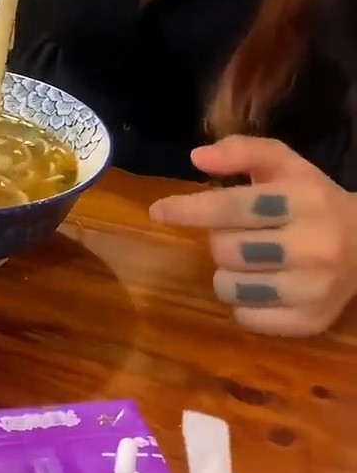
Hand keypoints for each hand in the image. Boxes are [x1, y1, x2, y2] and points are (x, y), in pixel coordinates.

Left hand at [150, 135, 356, 336]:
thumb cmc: (314, 198)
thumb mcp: (284, 164)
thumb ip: (241, 151)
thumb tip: (196, 158)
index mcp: (303, 200)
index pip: (233, 206)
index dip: (190, 209)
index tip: (158, 211)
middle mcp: (312, 246)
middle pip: (226, 250)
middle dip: (219, 240)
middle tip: (237, 234)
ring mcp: (313, 289)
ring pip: (231, 288)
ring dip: (226, 273)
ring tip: (247, 261)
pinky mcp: (311, 322)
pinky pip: (247, 318)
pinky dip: (242, 303)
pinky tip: (261, 284)